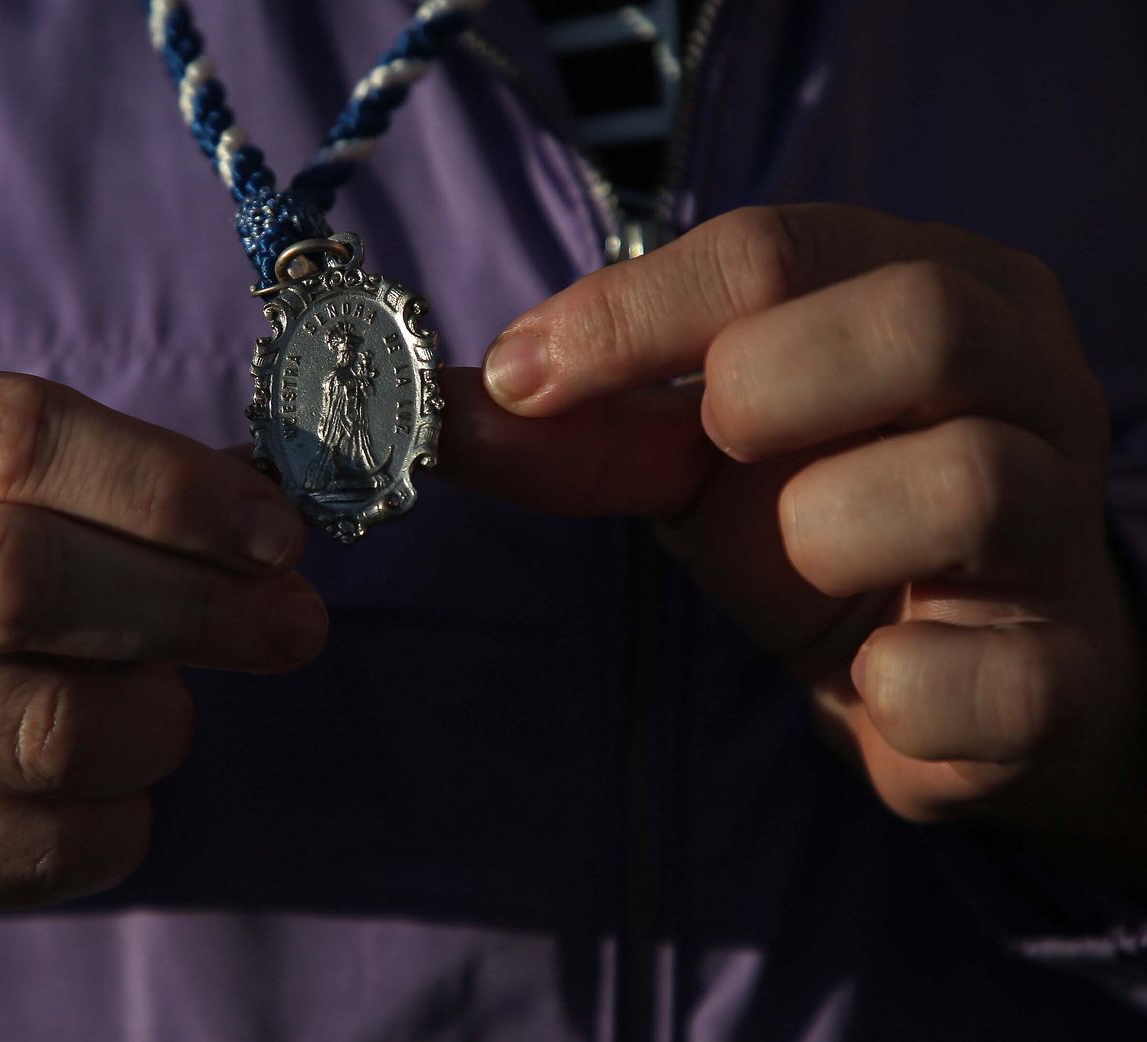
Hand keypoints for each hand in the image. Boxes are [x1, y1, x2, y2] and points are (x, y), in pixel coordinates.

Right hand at [0, 366, 325, 950]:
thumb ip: (109, 483)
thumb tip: (269, 524)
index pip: (11, 436)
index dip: (167, 488)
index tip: (275, 534)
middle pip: (13, 576)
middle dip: (188, 602)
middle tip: (291, 623)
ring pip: (30, 728)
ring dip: (154, 720)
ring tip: (174, 709)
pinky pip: (29, 845)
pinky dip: (119, 818)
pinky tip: (123, 787)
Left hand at [443, 205, 1144, 872]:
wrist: (955, 685)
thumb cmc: (829, 528)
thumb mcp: (703, 462)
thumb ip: (585, 428)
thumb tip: (439, 413)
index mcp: (936, 287)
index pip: (781, 249)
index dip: (636, 311)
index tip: (521, 375)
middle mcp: (1032, 380)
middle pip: (918, 319)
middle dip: (769, 388)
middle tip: (714, 451)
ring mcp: (1067, 524)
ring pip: (962, 485)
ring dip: (828, 537)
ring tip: (811, 565)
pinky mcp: (1067, 672)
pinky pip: (971, 675)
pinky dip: (890, 688)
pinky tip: (876, 671)